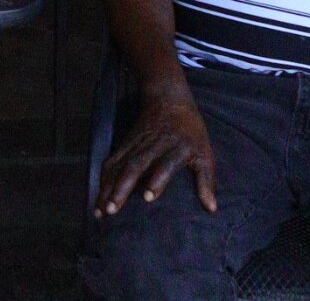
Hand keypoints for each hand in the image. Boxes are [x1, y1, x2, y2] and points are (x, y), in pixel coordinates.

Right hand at [95, 90, 216, 216]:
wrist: (168, 99)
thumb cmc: (190, 131)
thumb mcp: (205, 152)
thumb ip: (207, 180)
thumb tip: (211, 208)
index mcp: (176, 147)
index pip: (165, 164)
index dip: (157, 179)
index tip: (147, 197)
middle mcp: (153, 145)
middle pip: (135, 166)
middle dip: (121, 188)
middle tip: (111, 209)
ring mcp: (136, 143)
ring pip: (119, 165)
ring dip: (108, 186)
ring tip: (100, 209)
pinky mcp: (125, 142)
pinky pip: (112, 161)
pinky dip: (104, 177)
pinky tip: (98, 193)